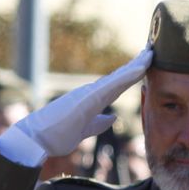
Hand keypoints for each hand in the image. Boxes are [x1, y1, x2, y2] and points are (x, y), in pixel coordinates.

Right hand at [3, 47, 152, 162]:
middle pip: (120, 77)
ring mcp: (90, 93)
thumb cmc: (55, 136)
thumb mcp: (84, 131)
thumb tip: (112, 118)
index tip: (146, 65)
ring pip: (118, 77)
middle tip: (152, 50)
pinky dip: (128, 75)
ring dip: (136, 65)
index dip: (132, 75)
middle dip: (137, 65)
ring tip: (151, 53)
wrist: (35, 139)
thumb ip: (98, 123)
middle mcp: (92, 93)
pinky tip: (141, 68)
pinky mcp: (88, 98)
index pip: (118, 86)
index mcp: (93, 101)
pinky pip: (113, 84)